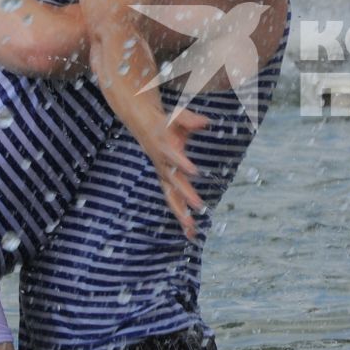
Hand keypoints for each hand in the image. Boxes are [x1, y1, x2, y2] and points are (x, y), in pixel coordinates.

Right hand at [135, 105, 210, 236]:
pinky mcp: (166, 182)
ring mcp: (164, 175)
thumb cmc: (164, 122)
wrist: (143, 127)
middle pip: (173, 183)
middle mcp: (163, 165)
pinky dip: (181, 216)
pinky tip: (190, 232)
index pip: (174, 157)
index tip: (194, 171)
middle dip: (184, 195)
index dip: (182, 163)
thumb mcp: (176, 117)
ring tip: (191, 229)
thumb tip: (206, 122)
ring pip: (171, 197)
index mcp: (165, 147)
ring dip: (181, 213)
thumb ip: (190, 120)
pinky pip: (173, 201)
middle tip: (198, 207)